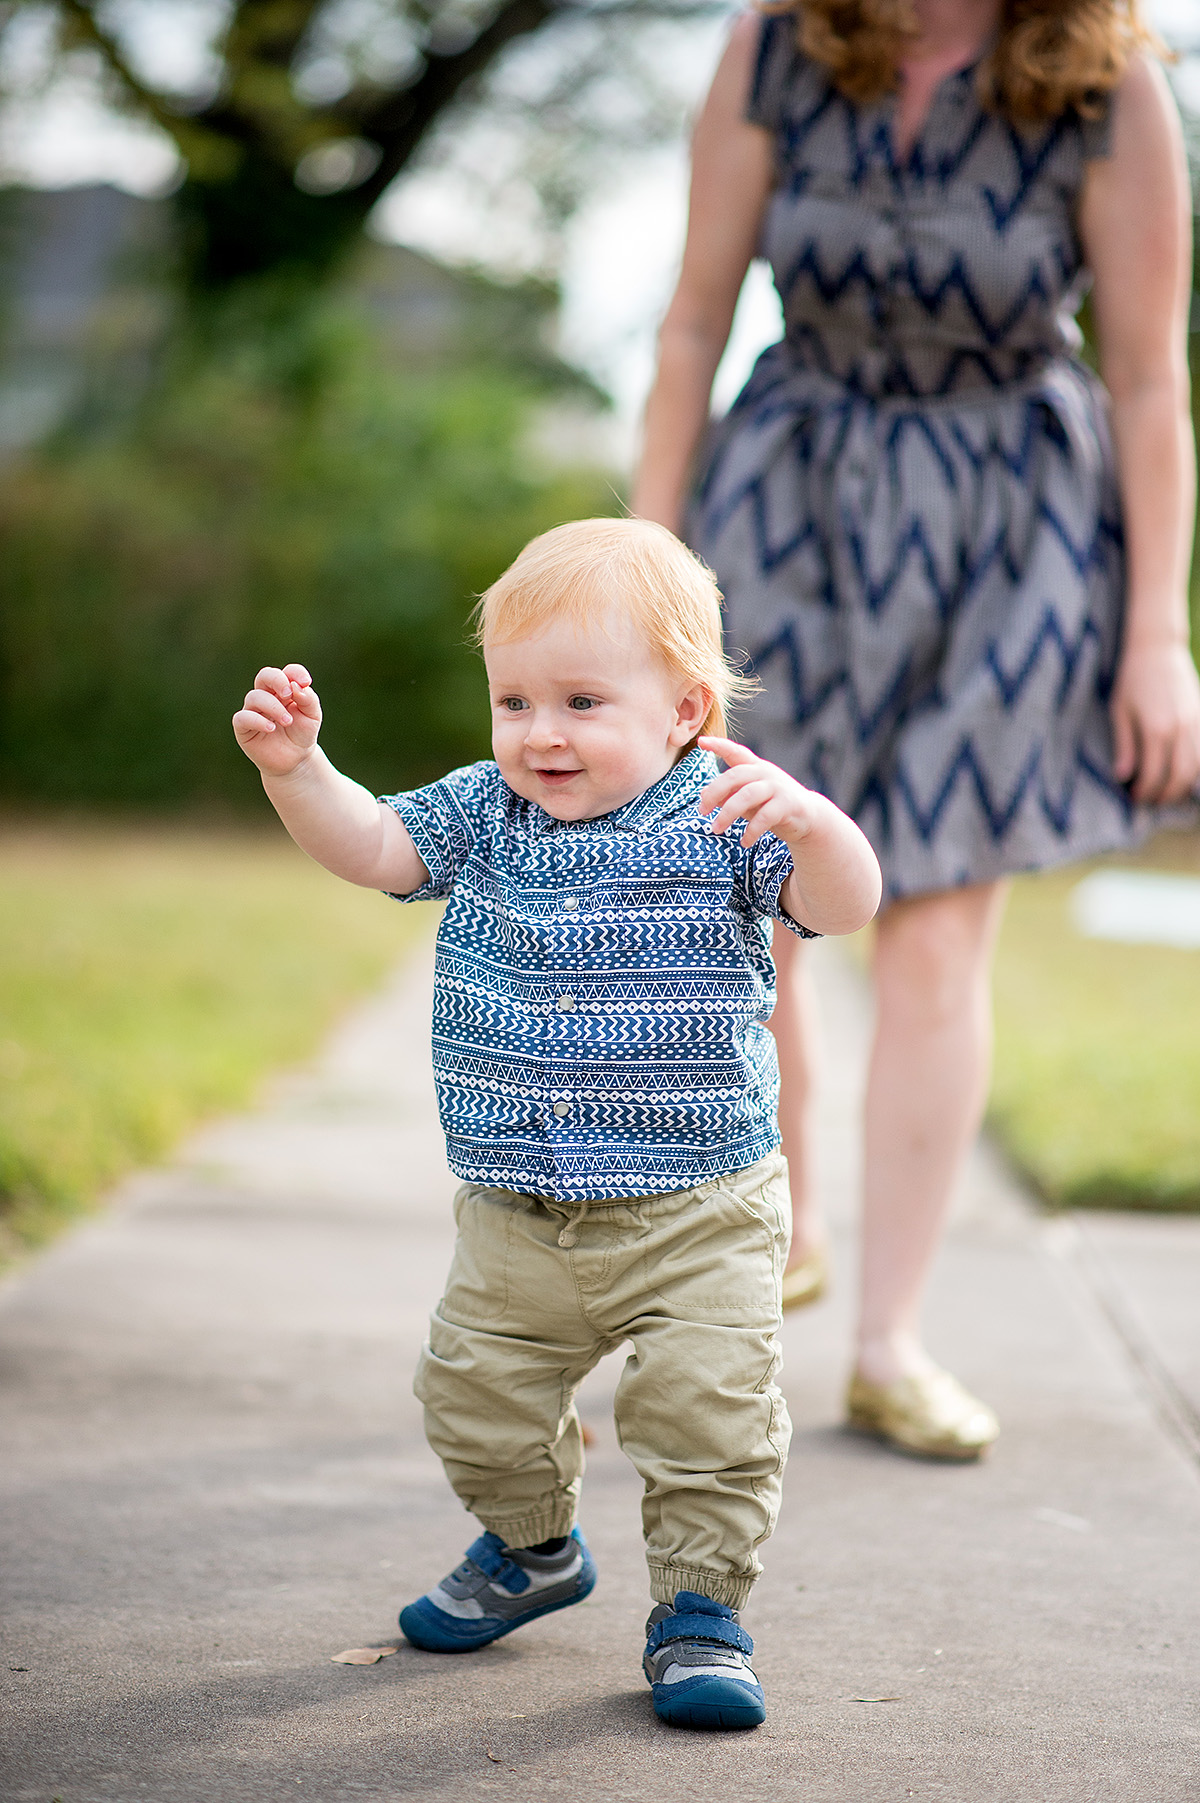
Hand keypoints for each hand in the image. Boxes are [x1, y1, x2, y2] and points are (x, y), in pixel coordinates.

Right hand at [233, 663, 320, 777]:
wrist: (295, 760)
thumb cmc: (302, 734)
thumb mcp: (313, 717)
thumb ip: (309, 700)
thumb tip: (297, 686)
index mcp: (284, 689)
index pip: (287, 672)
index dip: (296, 673)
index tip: (306, 682)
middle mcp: (266, 696)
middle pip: (265, 675)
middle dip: (277, 681)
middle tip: (289, 694)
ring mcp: (253, 710)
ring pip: (254, 696)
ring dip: (273, 706)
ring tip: (288, 721)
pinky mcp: (244, 727)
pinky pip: (242, 718)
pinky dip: (257, 720)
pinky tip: (271, 728)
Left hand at [698, 735, 818, 846]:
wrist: (809, 817)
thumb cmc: (773, 806)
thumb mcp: (749, 799)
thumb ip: (731, 796)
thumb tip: (706, 799)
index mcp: (755, 768)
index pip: (736, 752)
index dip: (719, 745)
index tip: (701, 742)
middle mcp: (766, 773)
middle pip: (735, 776)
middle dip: (714, 792)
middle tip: (701, 811)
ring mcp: (778, 787)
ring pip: (747, 796)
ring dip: (728, 814)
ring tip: (716, 830)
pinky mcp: (788, 804)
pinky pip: (764, 817)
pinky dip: (751, 831)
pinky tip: (744, 842)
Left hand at [1111, 641, 1199, 804]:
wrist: (1158, 648)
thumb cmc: (1132, 678)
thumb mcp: (1120, 712)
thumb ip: (1124, 746)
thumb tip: (1122, 777)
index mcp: (1156, 730)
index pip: (1153, 775)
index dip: (1144, 792)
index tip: (1134, 798)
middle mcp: (1181, 729)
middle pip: (1180, 777)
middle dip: (1166, 795)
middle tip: (1151, 801)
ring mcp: (1196, 723)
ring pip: (1198, 767)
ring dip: (1185, 785)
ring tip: (1168, 791)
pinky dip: (1197, 767)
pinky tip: (1184, 773)